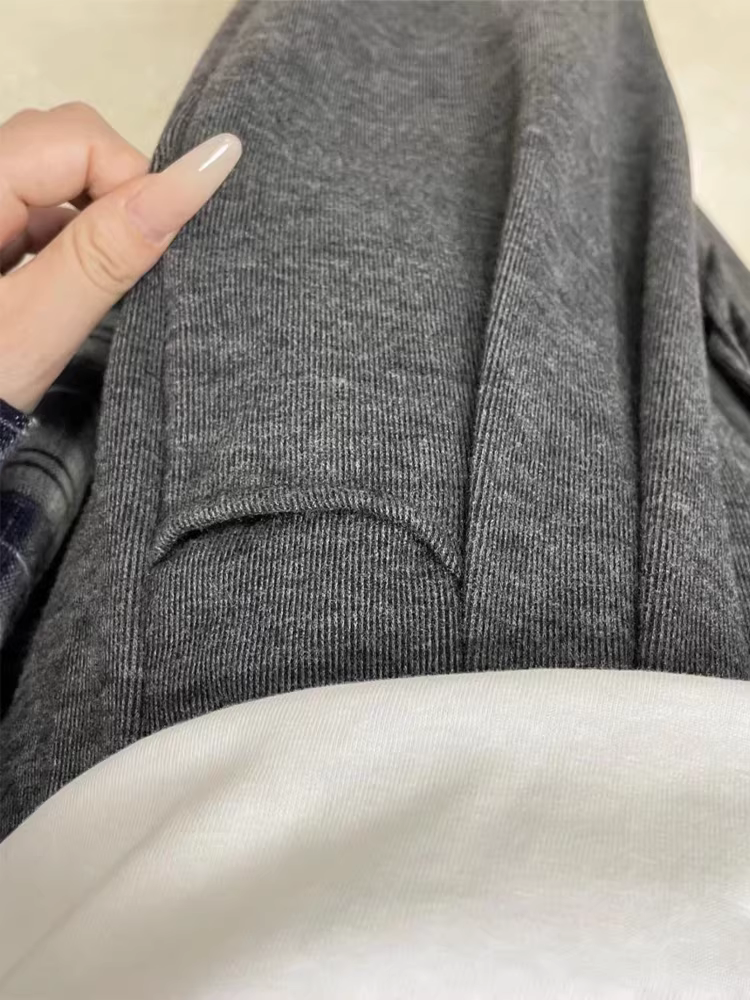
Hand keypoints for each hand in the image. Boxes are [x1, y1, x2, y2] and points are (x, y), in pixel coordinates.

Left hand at [0, 102, 241, 411]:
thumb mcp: (36, 331)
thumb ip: (110, 251)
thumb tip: (204, 170)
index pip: (78, 137)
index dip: (133, 185)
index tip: (152, 254)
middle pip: (65, 138)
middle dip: (115, 192)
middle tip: (126, 268)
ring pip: (54, 166)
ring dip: (94, 213)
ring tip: (93, 280)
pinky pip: (34, 198)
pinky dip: (68, 229)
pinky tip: (66, 277)